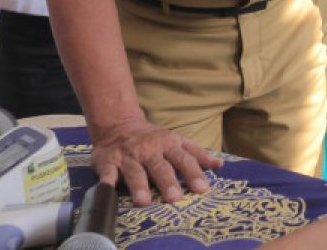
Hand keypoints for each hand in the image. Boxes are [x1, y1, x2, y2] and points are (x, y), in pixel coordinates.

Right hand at [90, 116, 222, 205]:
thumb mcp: (177, 141)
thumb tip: (220, 165)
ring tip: (144, 201)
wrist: (119, 125)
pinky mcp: (107, 162)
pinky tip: (107, 190)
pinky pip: (107, 172)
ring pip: (135, 172)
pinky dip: (107, 181)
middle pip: (160, 167)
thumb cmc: (153, 140)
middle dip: (168, 182)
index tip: (203, 188)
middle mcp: (149, 151)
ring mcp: (128, 157)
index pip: (184, 159)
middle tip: (175, 198)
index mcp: (169, 145)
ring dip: (139, 185)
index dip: (193, 173)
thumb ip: (197, 154)